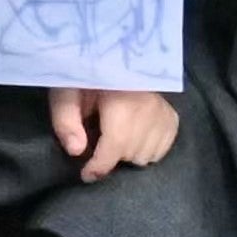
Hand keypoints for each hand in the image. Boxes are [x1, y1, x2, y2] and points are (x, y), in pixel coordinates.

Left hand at [51, 84, 177, 180]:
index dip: (100, 164)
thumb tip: (76, 152)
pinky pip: (161, 151)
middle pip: (131, 152)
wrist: (110, 60)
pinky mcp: (173, 117)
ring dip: (127, 154)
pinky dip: (144, 150)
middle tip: (97, 138)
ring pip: (147, 156)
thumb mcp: (63, 93)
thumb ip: (66, 121)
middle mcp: (150, 105)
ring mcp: (164, 111)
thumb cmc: (84, 79)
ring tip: (114, 135)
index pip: (116, 141)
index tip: (86, 176)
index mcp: (121, 96)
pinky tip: (132, 137)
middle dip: (110, 154)